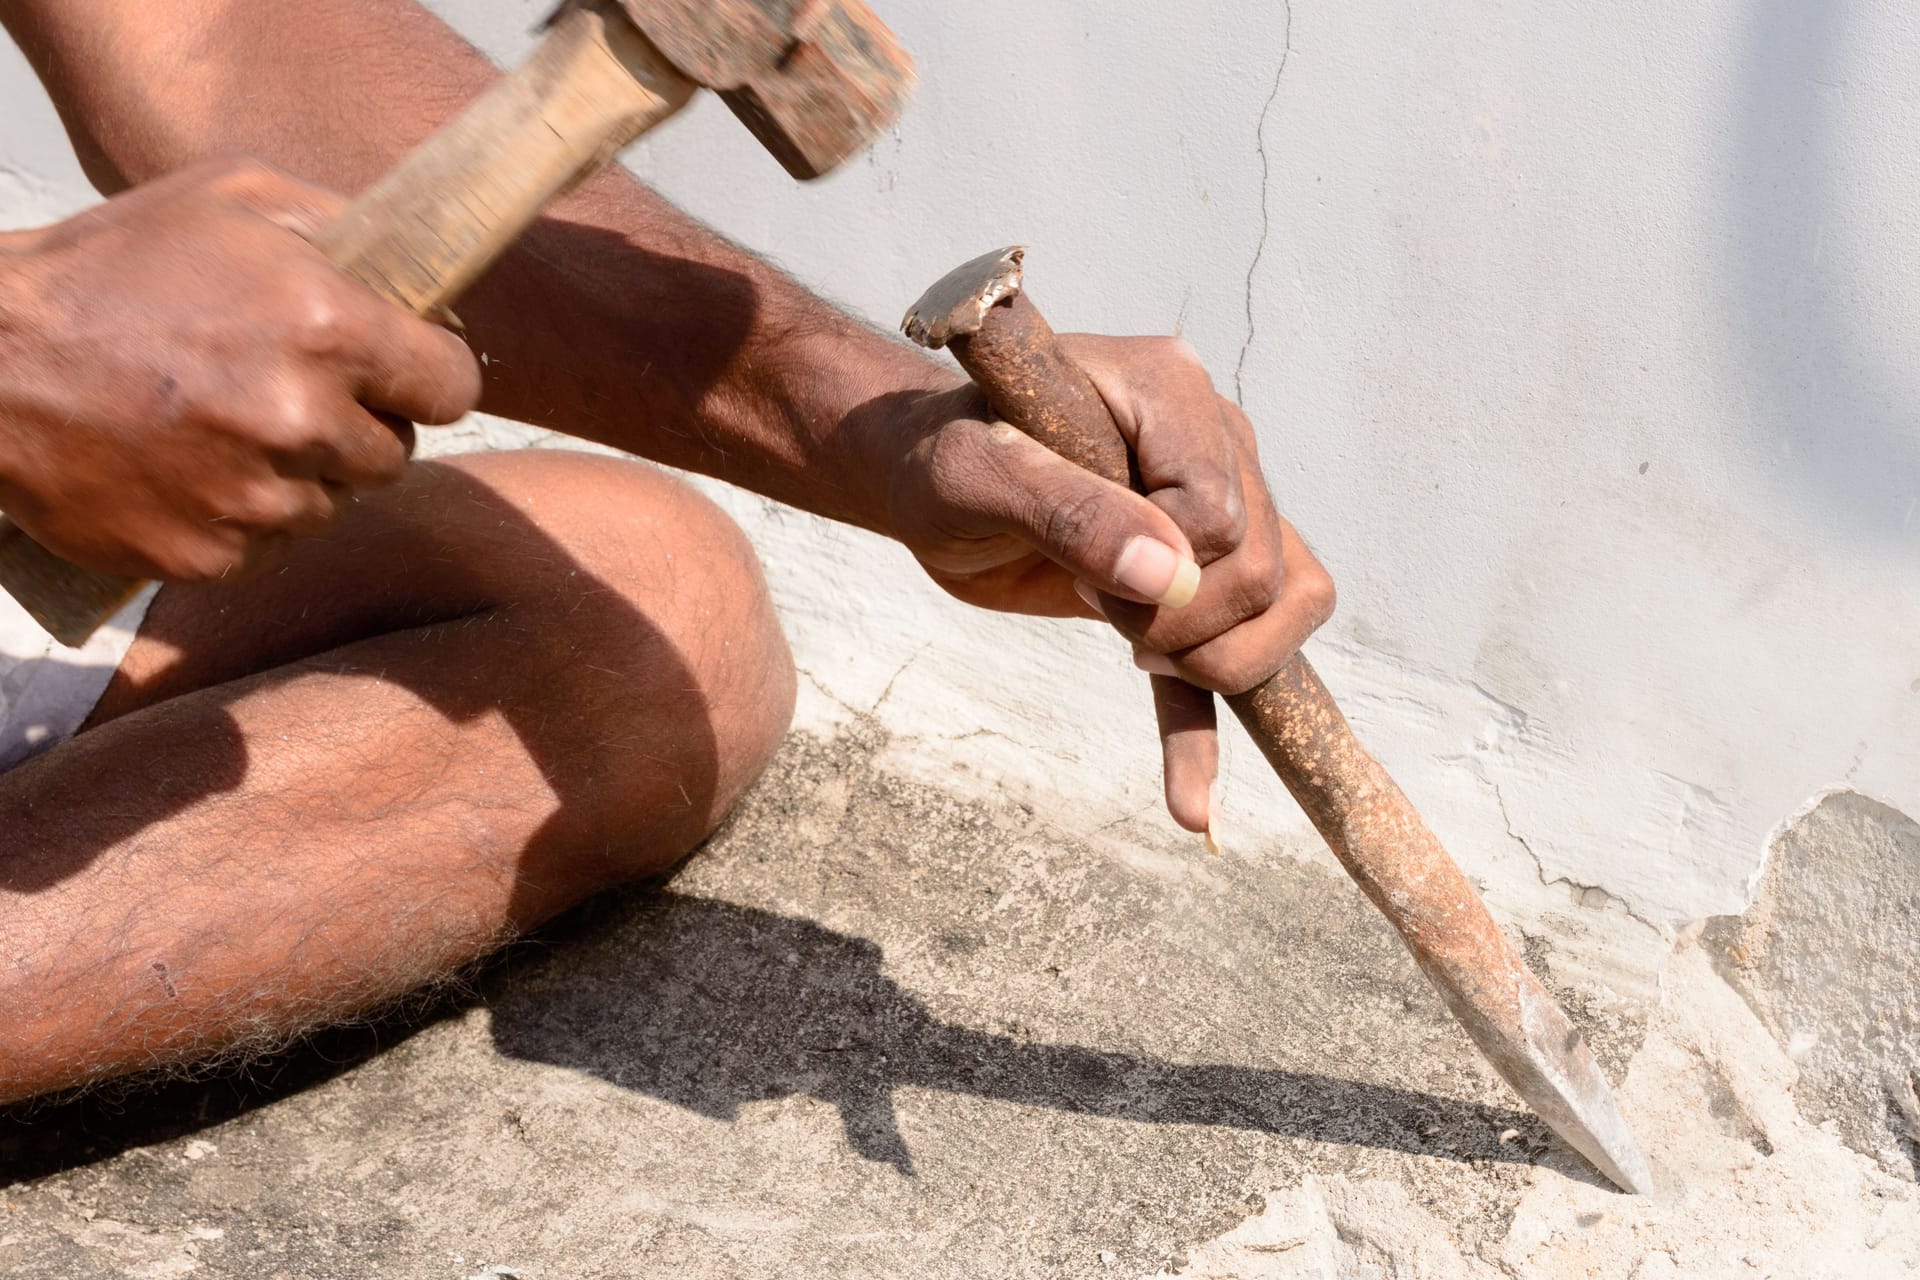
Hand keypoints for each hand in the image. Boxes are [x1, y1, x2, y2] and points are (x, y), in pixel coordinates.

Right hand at [0, 155, 480, 580]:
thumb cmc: (109, 269)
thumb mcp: (229, 200)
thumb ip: (336, 226)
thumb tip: (418, 270)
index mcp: (329, 329)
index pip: (453, 386)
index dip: (427, 378)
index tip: (401, 375)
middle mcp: (303, 420)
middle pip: (395, 454)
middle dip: (358, 427)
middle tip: (290, 395)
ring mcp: (256, 497)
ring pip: (332, 504)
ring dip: (298, 474)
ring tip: (225, 427)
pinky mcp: (209, 555)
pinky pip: (268, 545)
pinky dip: (242, 518)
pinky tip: (191, 470)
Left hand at [883, 335, 1334, 833]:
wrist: (922, 479)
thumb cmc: (940, 457)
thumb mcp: (977, 477)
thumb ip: (1066, 511)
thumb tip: (1169, 577)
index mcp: (1172, 391)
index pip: (1223, 516)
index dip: (1166, 573)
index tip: (1084, 574)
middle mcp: (1216, 442)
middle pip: (1263, 569)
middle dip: (1184, 623)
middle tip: (1097, 606)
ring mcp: (1219, 509)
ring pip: (1287, 606)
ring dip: (1216, 662)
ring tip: (1136, 653)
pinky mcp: (1194, 579)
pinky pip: (1237, 656)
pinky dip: (1208, 735)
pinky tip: (1189, 807)